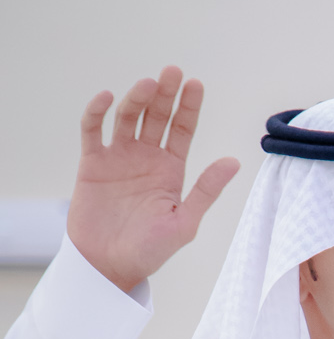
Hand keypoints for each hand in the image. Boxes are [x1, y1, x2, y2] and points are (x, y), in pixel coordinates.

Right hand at [65, 67, 238, 291]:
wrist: (109, 267)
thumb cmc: (150, 251)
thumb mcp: (184, 222)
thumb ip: (206, 190)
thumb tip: (234, 161)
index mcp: (171, 169)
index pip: (182, 129)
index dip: (189, 107)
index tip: (195, 84)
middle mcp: (146, 157)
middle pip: (156, 116)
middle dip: (165, 94)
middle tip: (172, 72)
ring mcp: (118, 157)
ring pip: (127, 118)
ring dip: (136, 99)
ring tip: (147, 85)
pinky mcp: (92, 163)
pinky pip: (93, 131)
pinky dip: (96, 113)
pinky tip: (106, 97)